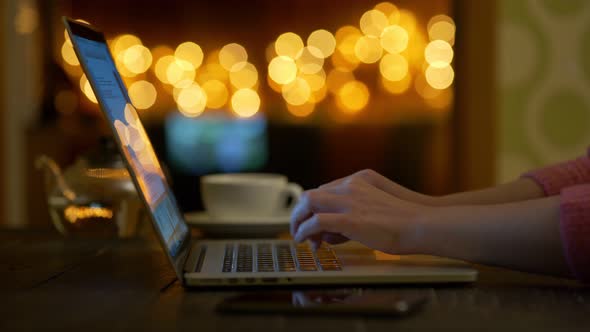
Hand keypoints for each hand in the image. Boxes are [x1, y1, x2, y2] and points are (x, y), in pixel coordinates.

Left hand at [290, 174, 431, 253]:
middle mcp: (351, 185)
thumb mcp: (378, 208)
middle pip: (312, 194)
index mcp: (360, 179)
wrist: (422, 224)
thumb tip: (337, 232)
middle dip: (301, 213)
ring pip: (309, 203)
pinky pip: (316, 222)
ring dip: (299, 220)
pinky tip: (306, 240)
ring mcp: (349, 201)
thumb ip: (357, 213)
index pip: (325, 190)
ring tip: (299, 236)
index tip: (313, 222)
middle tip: (299, 229)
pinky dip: (305, 231)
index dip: (316, 207)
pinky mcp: (349, 219)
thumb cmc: (407, 221)